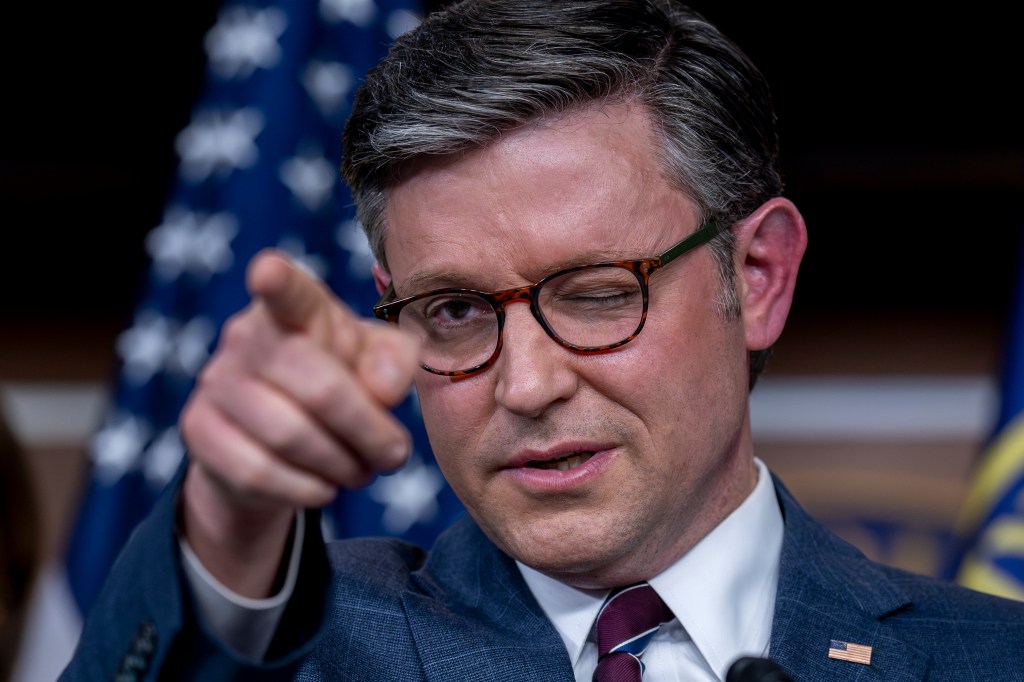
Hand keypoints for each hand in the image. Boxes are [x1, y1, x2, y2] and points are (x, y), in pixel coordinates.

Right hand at [178, 248, 419, 595]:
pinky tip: (322, 486)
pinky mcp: (199, 430)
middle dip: (369, 432)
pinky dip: (305, 490)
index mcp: (298, 309)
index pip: (290, 292)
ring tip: (359, 470)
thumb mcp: (377, 363)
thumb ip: (393, 362)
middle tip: (392, 453)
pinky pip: (259, 473)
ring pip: (292, 437)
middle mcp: (248, 336)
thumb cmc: (337, 382)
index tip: (268, 272)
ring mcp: (217, 382)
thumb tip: (381, 391)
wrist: (273, 440)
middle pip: (321, 389)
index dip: (279, 282)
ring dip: (342, 466)